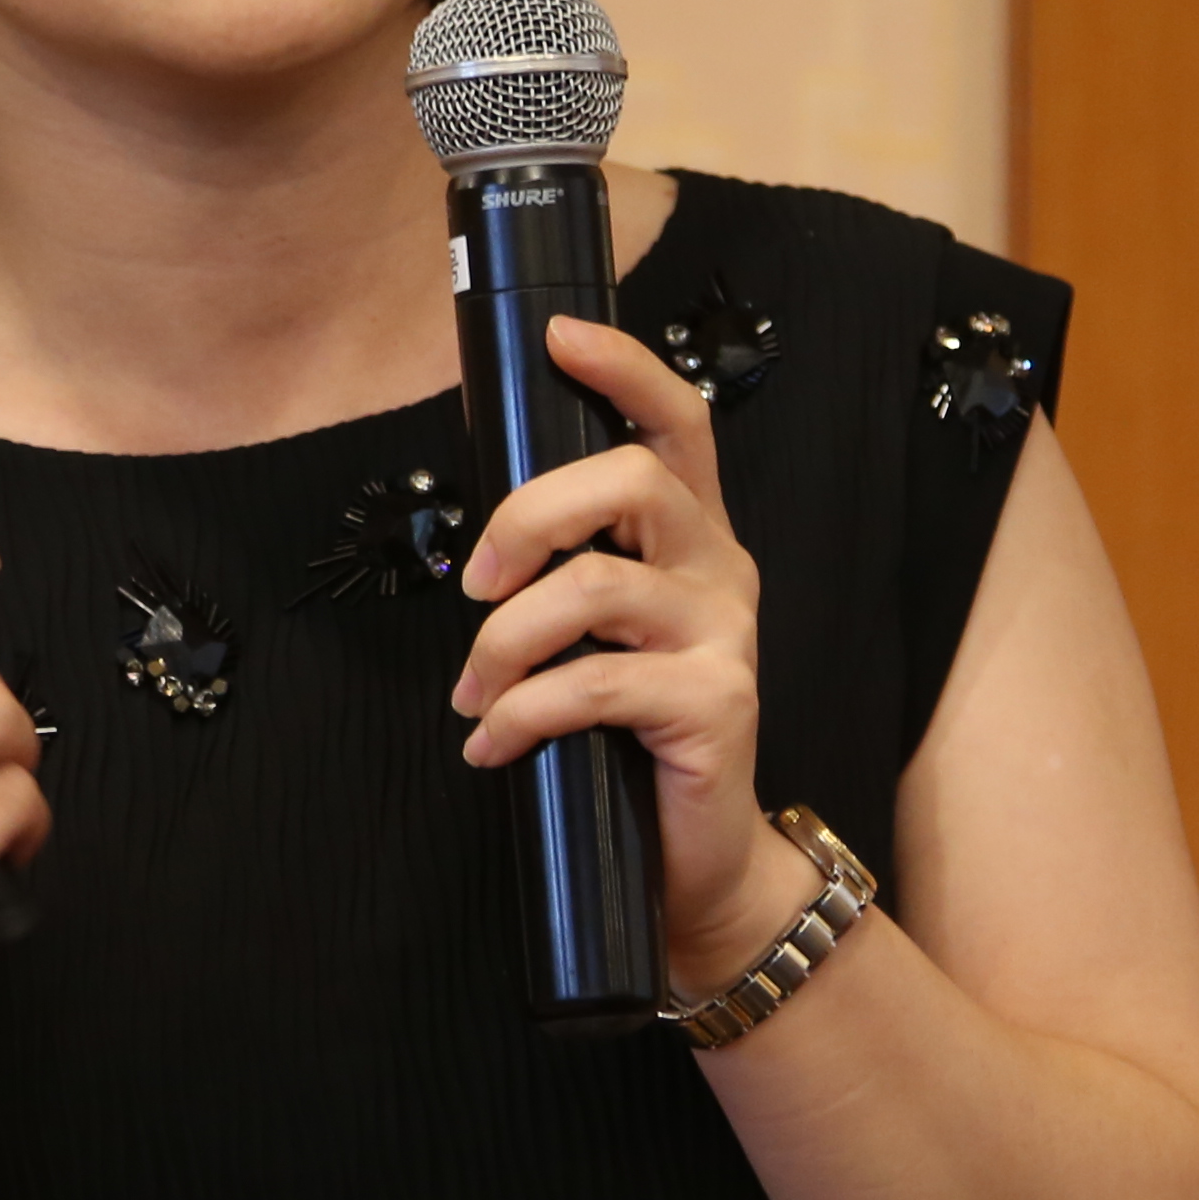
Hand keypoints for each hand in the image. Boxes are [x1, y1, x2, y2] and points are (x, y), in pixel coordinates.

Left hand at [450, 317, 798, 990]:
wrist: (700, 860)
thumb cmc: (633, 739)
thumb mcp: (602, 638)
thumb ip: (570, 575)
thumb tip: (484, 539)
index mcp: (693, 539)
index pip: (676, 424)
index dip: (623, 370)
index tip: (559, 339)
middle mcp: (721, 571)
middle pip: (629, 482)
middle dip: (527, 518)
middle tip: (476, 583)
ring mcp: (725, 636)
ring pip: (596, 589)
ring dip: (504, 640)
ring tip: (472, 693)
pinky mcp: (716, 705)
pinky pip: (593, 686)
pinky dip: (520, 714)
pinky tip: (494, 746)